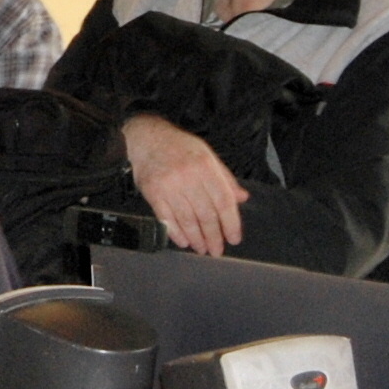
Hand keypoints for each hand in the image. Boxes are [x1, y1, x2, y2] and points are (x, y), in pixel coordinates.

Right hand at [121, 115, 248, 255]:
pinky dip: (176, 233)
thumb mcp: (207, 155)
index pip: (223, 200)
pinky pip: (166, 218)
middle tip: (217, 250)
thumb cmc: (180, 147)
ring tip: (202, 249)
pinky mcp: (153, 193)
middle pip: (206, 214)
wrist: (146, 138)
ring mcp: (169, 185)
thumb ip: (225, 178)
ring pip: (187, 219)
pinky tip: (184, 241)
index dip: (230, 222)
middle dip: (213, 236)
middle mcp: (188, 176)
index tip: (234, 238)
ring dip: (196, 238)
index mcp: (206, 166)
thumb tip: (242, 198)